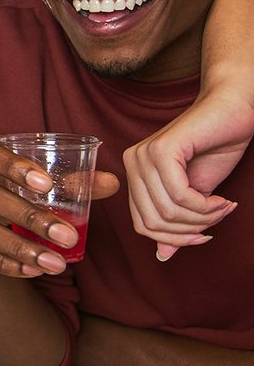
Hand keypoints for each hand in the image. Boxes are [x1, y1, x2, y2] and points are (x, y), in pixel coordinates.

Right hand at [0, 137, 118, 277]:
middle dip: (29, 217)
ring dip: (19, 247)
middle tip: (67, 236)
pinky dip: (0, 262)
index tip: (46, 184)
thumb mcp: (30, 182)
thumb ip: (68, 182)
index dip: (12, 166)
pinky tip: (30, 270)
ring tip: (55, 262)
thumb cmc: (4, 189)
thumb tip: (112, 182)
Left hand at [124, 88, 248, 259]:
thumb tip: (163, 255)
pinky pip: (180, 196)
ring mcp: (143, 155)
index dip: (175, 238)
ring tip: (223, 207)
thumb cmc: (214, 149)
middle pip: (152, 223)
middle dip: (191, 230)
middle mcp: (132, 163)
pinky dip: (205, 206)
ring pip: (167, 212)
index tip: (205, 236)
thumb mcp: (194, 195)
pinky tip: (222, 200)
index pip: (142, 225)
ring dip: (203, 218)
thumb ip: (176, 222)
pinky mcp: (161, 150)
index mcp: (134, 174)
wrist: (233, 110)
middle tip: (219, 218)